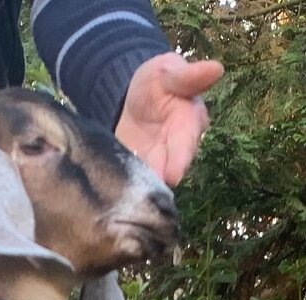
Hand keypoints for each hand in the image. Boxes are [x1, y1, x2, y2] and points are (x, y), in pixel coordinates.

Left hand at [116, 53, 223, 185]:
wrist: (132, 96)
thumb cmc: (158, 81)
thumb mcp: (169, 73)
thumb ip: (188, 76)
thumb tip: (217, 68)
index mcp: (189, 123)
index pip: (186, 144)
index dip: (180, 160)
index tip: (173, 176)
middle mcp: (176, 148)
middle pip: (170, 170)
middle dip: (159, 181)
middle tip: (148, 195)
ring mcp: (157, 162)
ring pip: (152, 179)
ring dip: (143, 188)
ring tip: (132, 197)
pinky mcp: (138, 170)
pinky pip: (133, 181)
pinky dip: (127, 187)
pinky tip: (117, 192)